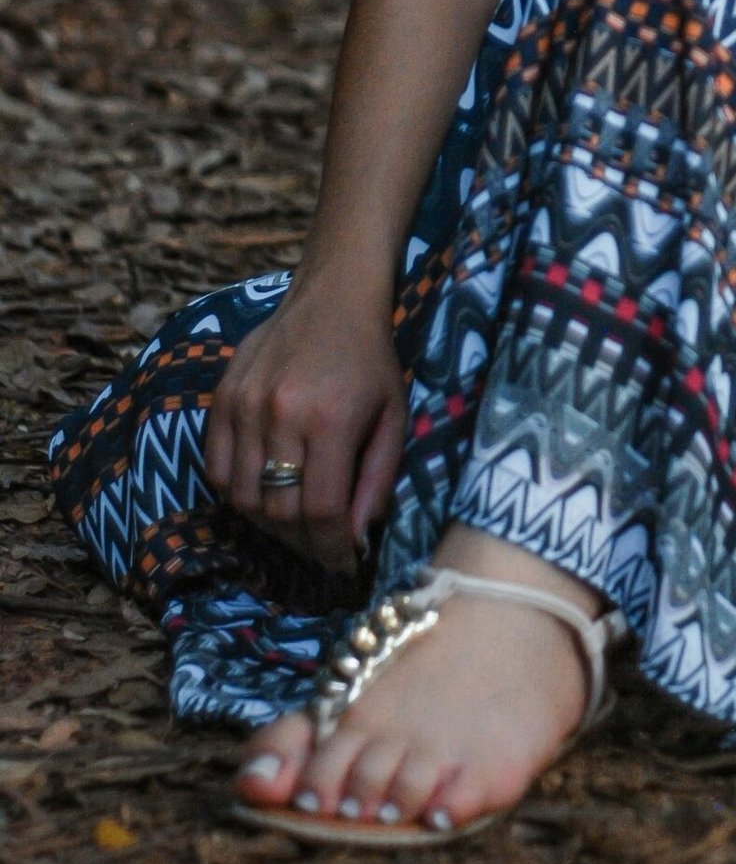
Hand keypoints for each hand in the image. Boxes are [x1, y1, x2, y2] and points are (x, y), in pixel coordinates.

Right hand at [203, 268, 406, 575]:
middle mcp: (281, 413)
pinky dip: (235, 492)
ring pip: (241, 497)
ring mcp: (245, 404)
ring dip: (267, 526)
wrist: (332, 297)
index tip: (344, 565)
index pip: (320, 511)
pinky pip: (214, 468)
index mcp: (331, 419)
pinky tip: (262, 495)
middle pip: (278, 511)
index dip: (331, 549)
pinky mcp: (222, 396)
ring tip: (295, 528)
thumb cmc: (371, 360)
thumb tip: (358, 539)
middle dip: (303, 544)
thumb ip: (378, 480)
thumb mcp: (393, 417)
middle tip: (321, 550)